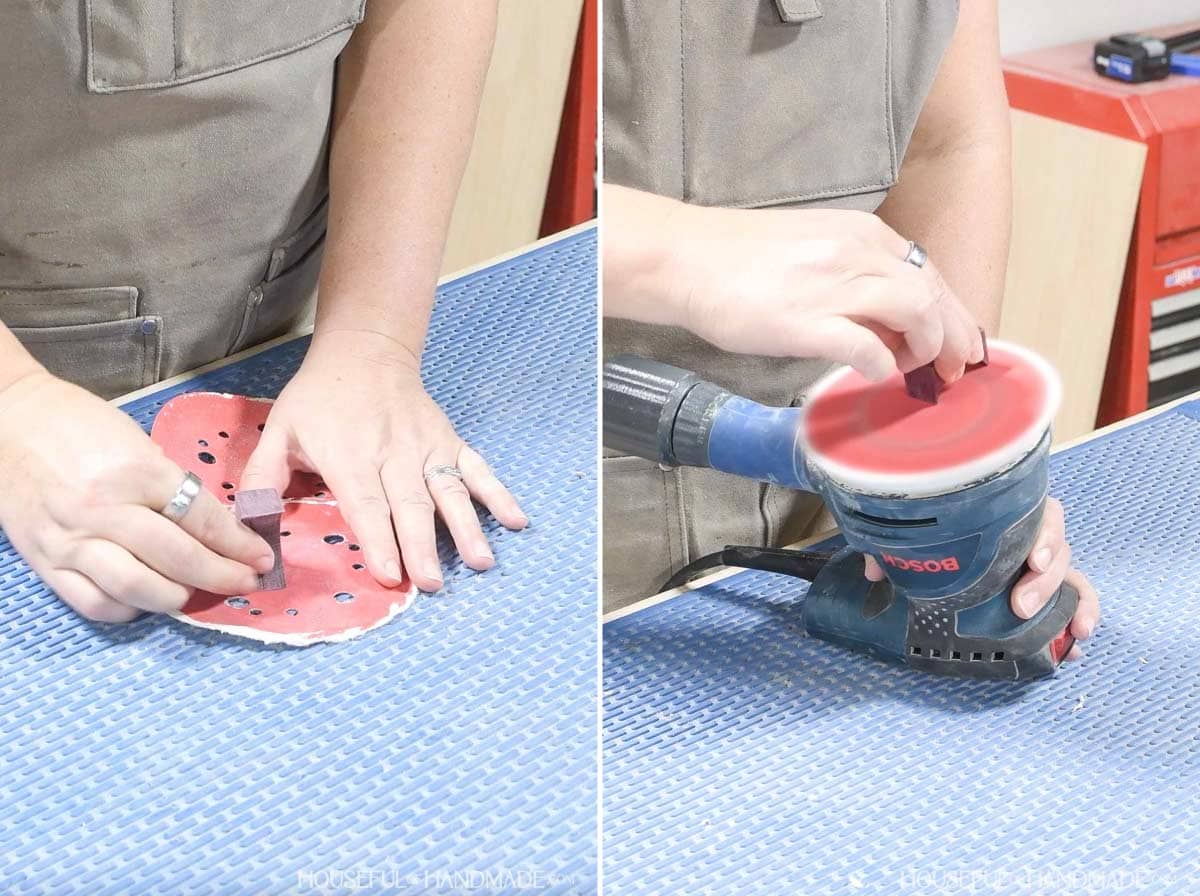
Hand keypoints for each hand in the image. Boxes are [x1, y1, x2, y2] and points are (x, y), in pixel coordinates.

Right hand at [0, 372, 274, 621]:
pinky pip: (94, 603)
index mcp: (136, 472)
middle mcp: (104, 509)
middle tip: (245, 583)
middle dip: (221, 576)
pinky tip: (147, 600)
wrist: (7, 421)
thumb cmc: (79, 424)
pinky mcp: (44, 561)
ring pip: (137, 588)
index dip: (238, 544)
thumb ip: (171, 486)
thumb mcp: (137, 443)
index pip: (201, 520)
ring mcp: (71, 540)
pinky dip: (128, 609)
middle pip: (177, 558)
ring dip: (177, 597)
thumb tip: (215, 528)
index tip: (262, 558)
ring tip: (198, 594)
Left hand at [240, 329, 527, 592]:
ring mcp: (426, 446)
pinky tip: (516, 521)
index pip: (367, 503)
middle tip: (431, 584)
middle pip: (411, 504)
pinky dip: (497, 494)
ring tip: (480, 562)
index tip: (391, 574)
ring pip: (448, 490)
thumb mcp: (279, 430)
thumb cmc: (318, 399)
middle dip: (422, 545)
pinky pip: (476, 468)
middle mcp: (393, 452)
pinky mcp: (449, 440)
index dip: (379, 539)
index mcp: (349, 454)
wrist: (366, 350)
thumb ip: (263, 479)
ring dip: (466, 527)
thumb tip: (252, 527)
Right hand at [660, 203, 984, 381]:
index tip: (961, 344)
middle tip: (953, 370)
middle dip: (954, 338)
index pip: (928, 274)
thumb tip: (884, 314)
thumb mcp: (813, 245)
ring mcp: (834, 287)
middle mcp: (857, 254)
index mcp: (861, 234)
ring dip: (924, 348)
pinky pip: (868, 347)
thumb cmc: (740, 258)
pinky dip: (881, 365)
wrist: (686, 258)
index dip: (953, 314)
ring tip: (907, 369)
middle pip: (932, 295)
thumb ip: (854, 270)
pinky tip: (873, 373)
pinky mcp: (807, 322)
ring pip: (916, 314)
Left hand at [864, 497, 1100, 659]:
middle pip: (1056, 549)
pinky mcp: (1046, 586)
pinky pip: (1076, 596)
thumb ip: (893, 549)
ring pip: (1068, 574)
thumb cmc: (933, 537)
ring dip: (1071, 601)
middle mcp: (1028, 535)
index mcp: (1004, 516)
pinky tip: (1080, 637)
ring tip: (1071, 628)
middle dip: (1045, 581)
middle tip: (1021, 606)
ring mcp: (1040, 562)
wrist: (937, 548)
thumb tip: (875, 572)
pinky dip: (1082, 613)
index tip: (1032, 559)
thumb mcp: (912, 540)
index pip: (1040, 513)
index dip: (1043, 534)